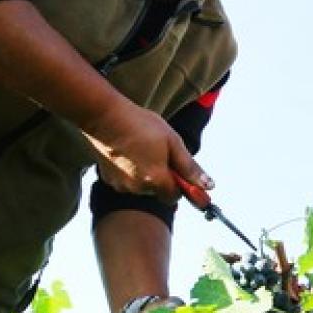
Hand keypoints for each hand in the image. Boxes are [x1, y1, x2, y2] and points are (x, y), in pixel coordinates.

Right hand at [84, 100, 212, 201]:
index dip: (180, 184)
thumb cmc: (140, 125)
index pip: (175, 196)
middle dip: (161, 177)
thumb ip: (190, 167)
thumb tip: (209, 186)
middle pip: (157, 191)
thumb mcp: (172, 141)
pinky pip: (125, 180)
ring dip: (145, 174)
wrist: (103, 116)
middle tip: (158, 152)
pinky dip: (129, 171)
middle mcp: (137, 188)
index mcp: (156, 180)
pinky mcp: (107, 179)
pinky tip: (127, 152)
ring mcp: (120, 185)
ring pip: (141, 186)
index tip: (178, 170)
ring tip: (140, 149)